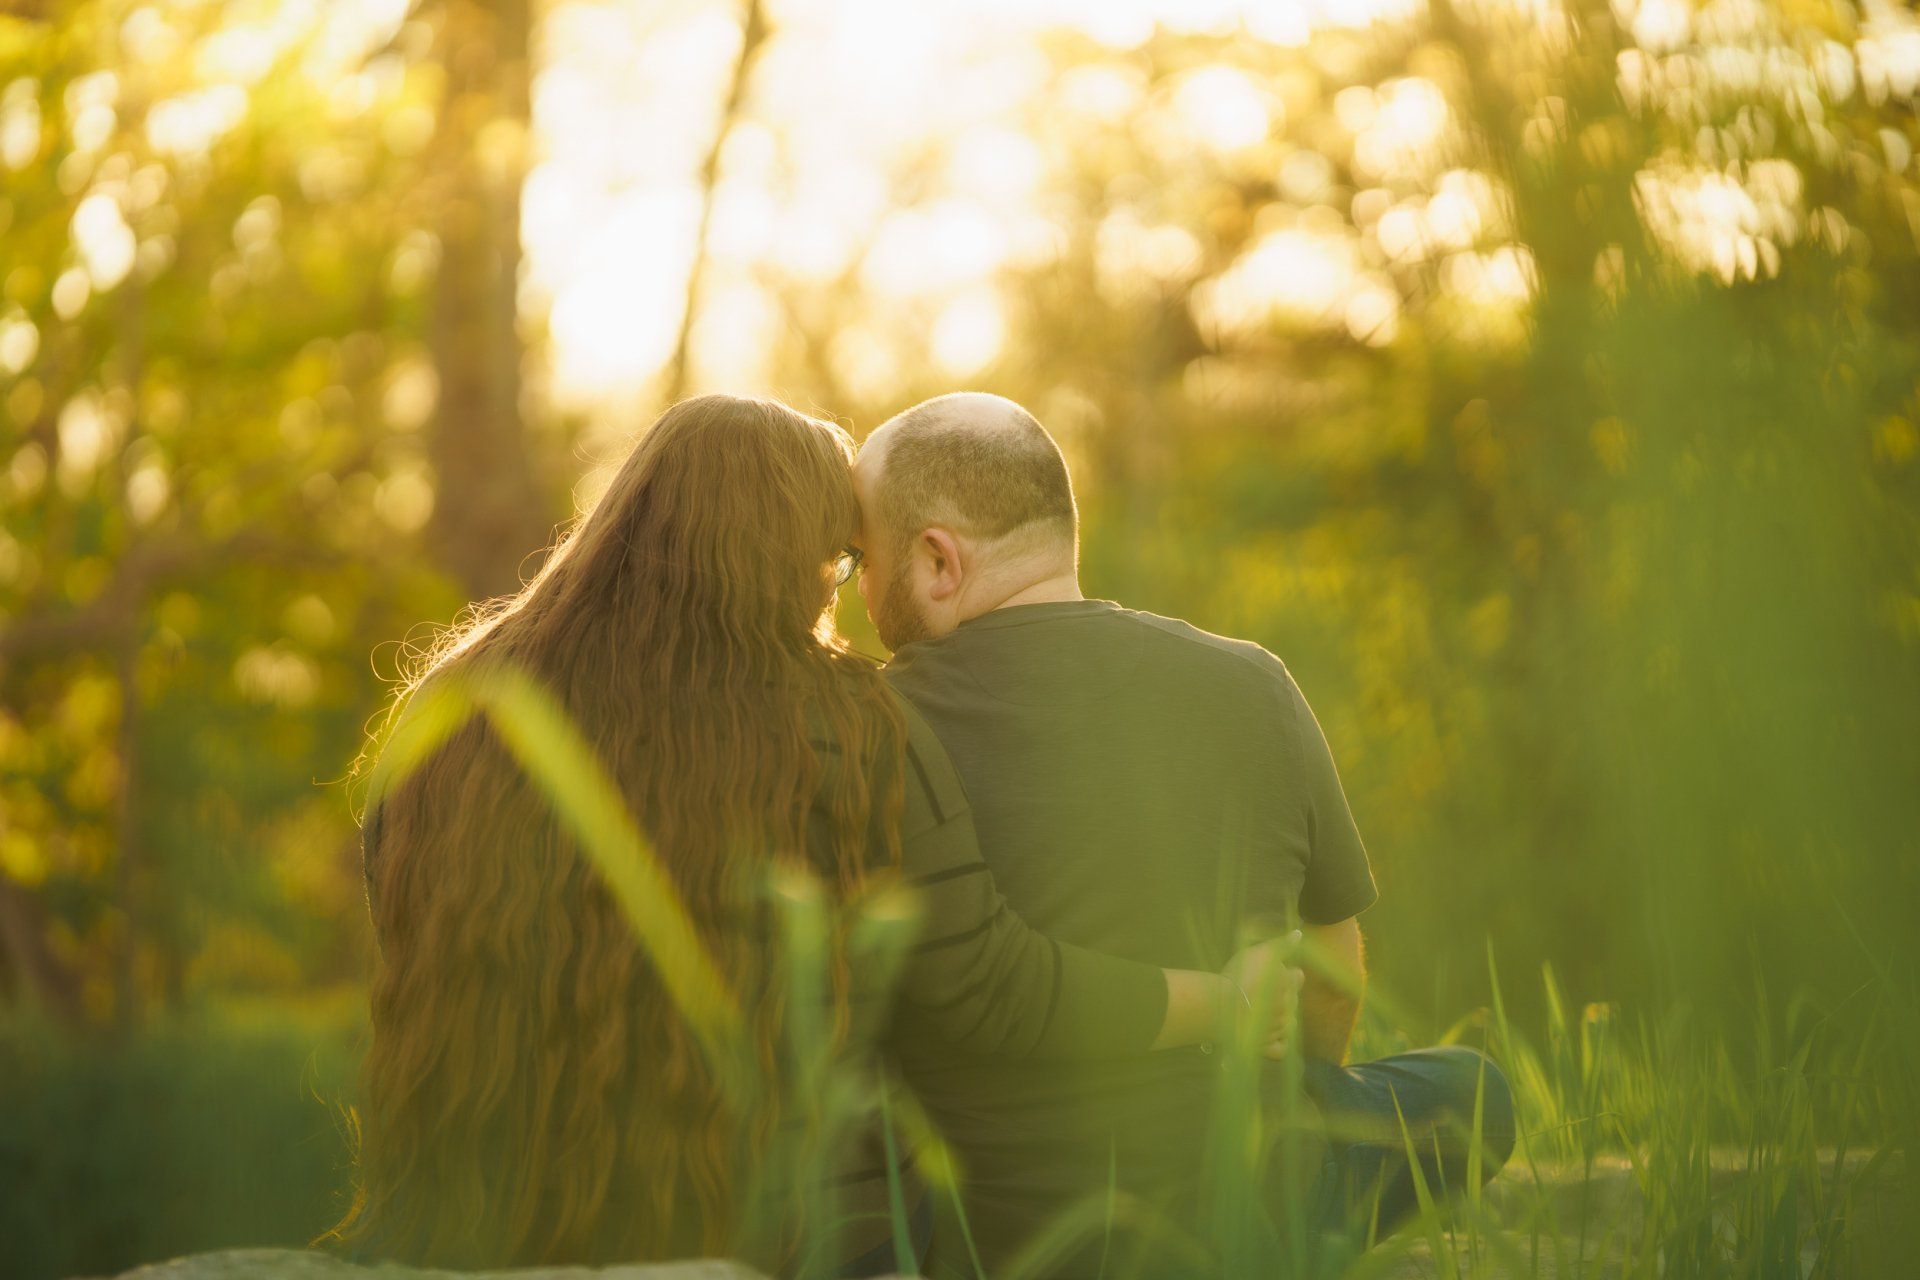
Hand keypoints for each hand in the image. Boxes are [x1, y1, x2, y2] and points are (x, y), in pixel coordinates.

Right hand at [1222, 931, 1304, 1059]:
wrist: (1226, 1007)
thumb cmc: (1242, 975)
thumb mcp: (1262, 953)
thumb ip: (1282, 945)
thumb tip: (1299, 935)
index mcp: (1289, 985)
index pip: (1297, 977)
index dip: (1288, 974)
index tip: (1276, 973)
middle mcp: (1289, 1008)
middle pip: (1292, 1002)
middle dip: (1282, 998)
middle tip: (1263, 993)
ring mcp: (1279, 1029)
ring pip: (1288, 1025)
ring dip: (1280, 1019)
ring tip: (1264, 1015)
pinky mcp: (1267, 1047)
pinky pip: (1280, 1049)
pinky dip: (1278, 1044)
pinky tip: (1270, 1039)